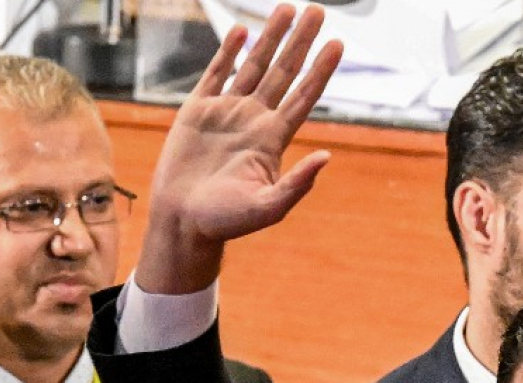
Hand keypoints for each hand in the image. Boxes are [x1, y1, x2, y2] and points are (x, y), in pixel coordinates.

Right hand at [136, 3, 343, 294]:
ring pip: (253, 66)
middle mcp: (254, 120)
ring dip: (270, 37)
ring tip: (287, 9)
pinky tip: (241, 32)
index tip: (338, 44)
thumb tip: (326, 157)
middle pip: (284, 72)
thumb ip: (298, 183)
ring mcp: (227, 113)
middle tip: (318, 10)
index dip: (321, 70)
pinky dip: (228, 52)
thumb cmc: (227, 221)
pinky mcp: (197, 111)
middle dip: (301, 41)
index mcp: (273, 139)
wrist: (183, 221)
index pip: (303, 96)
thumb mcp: (269, 207)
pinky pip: (216, 74)